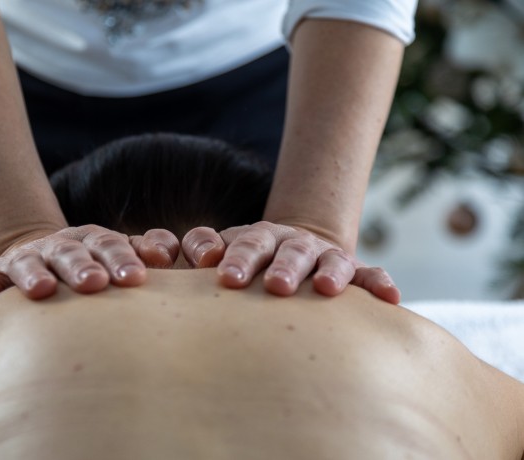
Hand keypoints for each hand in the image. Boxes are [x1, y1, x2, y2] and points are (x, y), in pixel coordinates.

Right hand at [0, 225, 177, 309]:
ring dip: (34, 275)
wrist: (43, 260)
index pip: (108, 244)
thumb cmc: (93, 267)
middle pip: (69, 251)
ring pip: (27, 262)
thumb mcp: (118, 256)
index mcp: (91, 240)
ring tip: (43, 290)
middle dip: (82, 266)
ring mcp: (23, 259)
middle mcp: (57, 246)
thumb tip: (167, 253)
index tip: (136, 278)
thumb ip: (145, 251)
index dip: (121, 257)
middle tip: (95, 284)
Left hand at [181, 221, 399, 303]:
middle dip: (283, 267)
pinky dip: (379, 283)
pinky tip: (391, 298)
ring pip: (330, 260)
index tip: (226, 279)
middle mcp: (293, 243)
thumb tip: (191, 256)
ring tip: (327, 288)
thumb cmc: (249, 260)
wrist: (292, 249)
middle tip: (276, 287)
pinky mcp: (352, 270)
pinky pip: (370, 274)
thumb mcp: (226, 250)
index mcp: (260, 237)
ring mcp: (324, 255)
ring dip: (330, 272)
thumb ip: (203, 248)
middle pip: (289, 251)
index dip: (239, 259)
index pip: (248, 244)